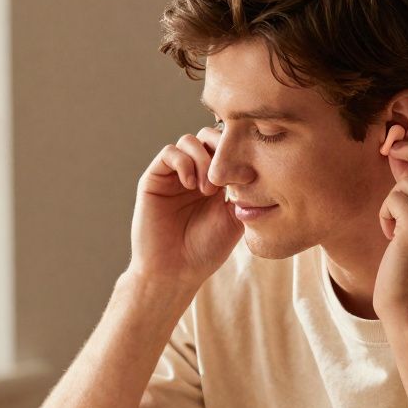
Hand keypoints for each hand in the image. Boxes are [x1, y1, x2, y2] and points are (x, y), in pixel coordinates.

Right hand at [128, 127, 242, 289]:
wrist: (175, 271)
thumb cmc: (205, 250)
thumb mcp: (234, 218)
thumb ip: (243, 190)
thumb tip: (254, 164)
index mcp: (215, 181)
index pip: (227, 148)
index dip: (238, 153)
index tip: (249, 177)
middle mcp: (193, 173)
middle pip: (207, 136)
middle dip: (220, 149)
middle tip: (228, 177)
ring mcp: (173, 175)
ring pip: (189, 141)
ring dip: (203, 159)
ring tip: (208, 189)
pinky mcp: (154, 179)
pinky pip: (169, 153)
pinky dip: (184, 162)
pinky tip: (191, 185)